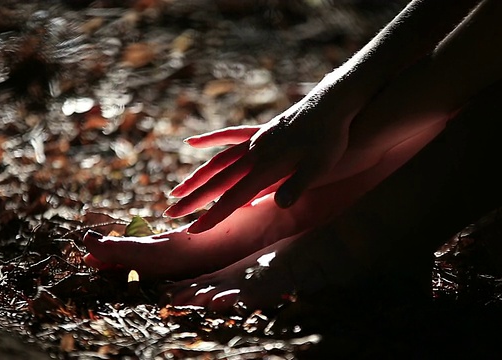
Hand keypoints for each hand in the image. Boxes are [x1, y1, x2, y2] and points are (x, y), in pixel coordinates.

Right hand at [165, 90, 356, 233]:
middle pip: (217, 181)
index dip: (213, 216)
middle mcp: (254, 155)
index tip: (193, 230)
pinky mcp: (259, 131)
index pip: (233, 198)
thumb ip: (296, 185)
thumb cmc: (329, 139)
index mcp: (266, 168)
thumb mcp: (319, 166)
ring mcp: (255, 142)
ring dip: (196, 178)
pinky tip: (192, 142)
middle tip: (169, 213)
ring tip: (177, 190)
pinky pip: (228, 137)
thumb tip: (278, 204)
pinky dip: (209, 141)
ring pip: (218, 162)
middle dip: (193, 200)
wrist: (332, 105)